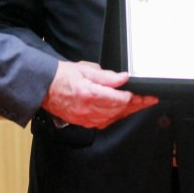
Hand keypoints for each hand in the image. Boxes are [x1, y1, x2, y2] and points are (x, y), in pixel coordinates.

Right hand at [42, 61, 156, 128]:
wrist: (44, 88)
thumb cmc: (62, 77)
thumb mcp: (86, 69)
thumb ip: (107, 76)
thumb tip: (123, 79)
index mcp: (89, 94)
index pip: (118, 99)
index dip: (133, 96)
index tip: (143, 93)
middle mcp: (88, 109)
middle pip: (119, 110)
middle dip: (136, 105)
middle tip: (149, 100)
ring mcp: (85, 118)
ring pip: (114, 118)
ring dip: (128, 111)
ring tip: (140, 105)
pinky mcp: (83, 123)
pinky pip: (104, 122)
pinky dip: (116, 116)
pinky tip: (123, 111)